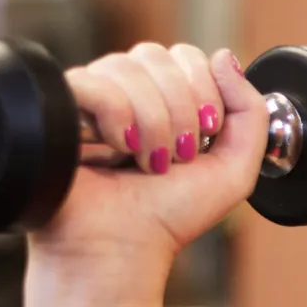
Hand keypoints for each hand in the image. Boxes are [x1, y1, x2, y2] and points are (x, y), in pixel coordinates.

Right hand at [34, 44, 269, 278]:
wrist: (120, 252)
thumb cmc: (169, 218)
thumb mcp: (234, 170)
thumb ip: (250, 113)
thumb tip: (226, 56)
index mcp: (163, 101)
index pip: (185, 55)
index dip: (202, 89)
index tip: (205, 135)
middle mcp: (123, 94)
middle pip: (156, 55)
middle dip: (181, 109)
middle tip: (178, 156)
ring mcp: (88, 100)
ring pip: (125, 65)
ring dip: (151, 120)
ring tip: (146, 163)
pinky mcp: (56, 109)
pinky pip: (88, 80)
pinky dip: (113, 114)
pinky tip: (115, 150)